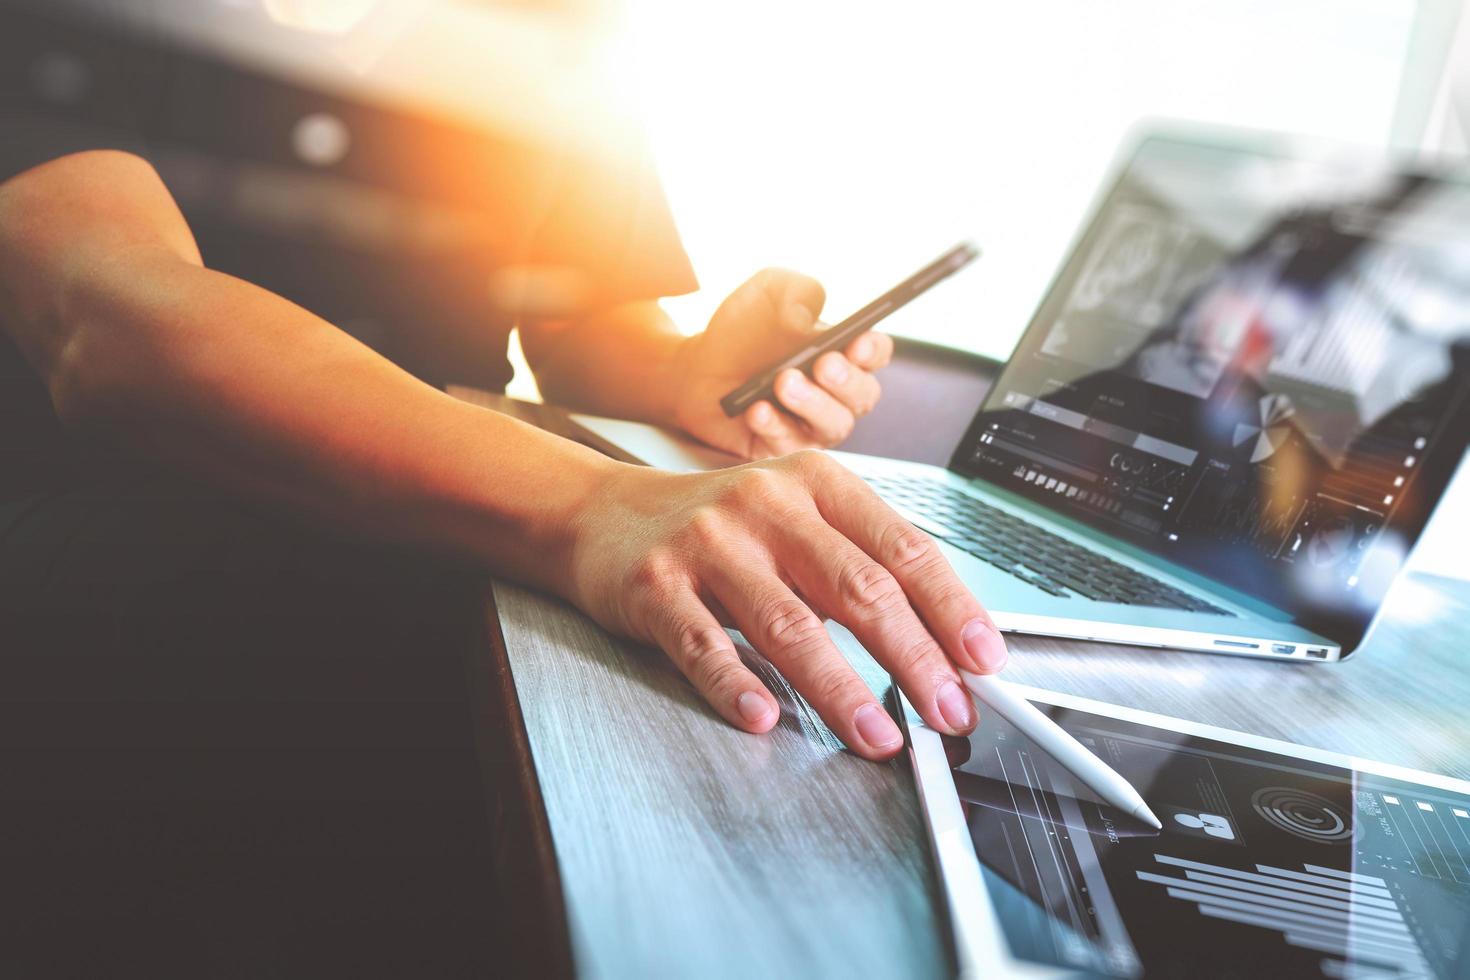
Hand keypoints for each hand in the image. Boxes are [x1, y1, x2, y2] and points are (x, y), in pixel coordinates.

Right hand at [564, 451, 1008, 759]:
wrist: (608, 513)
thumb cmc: (720, 526)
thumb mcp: (797, 518)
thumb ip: (858, 565)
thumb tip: (941, 643)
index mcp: (817, 483)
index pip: (902, 547)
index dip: (951, 608)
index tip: (982, 660)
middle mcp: (766, 505)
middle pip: (857, 588)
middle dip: (914, 658)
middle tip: (948, 712)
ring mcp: (708, 543)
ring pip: (788, 623)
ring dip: (840, 688)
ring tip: (877, 736)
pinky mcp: (655, 586)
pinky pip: (702, 643)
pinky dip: (735, 683)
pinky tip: (764, 717)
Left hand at [670, 269, 893, 458]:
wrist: (697, 366)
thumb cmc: (743, 328)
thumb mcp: (767, 293)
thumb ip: (796, 289)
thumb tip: (810, 311)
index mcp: (844, 352)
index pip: (875, 354)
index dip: (873, 350)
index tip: (857, 341)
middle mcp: (837, 393)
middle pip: (862, 395)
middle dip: (846, 380)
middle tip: (824, 364)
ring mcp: (812, 424)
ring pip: (832, 425)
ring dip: (811, 403)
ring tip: (784, 382)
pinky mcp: (782, 447)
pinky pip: (787, 444)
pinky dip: (773, 426)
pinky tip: (757, 410)